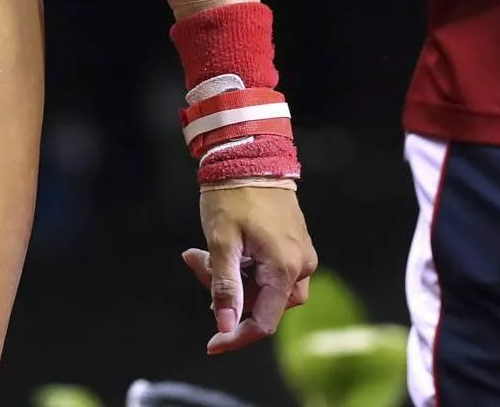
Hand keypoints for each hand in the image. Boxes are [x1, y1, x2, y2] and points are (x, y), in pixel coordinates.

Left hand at [181, 183, 317, 354]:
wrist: (251, 154)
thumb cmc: (233, 194)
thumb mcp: (221, 242)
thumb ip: (225, 286)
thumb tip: (225, 326)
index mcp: (285, 268)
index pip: (265, 322)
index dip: (238, 337)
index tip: (212, 345)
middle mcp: (301, 265)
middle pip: (266, 306)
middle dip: (230, 298)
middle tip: (198, 266)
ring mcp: (300, 255)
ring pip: (266, 290)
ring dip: (235, 282)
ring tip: (202, 255)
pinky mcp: (294, 245)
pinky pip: (270, 272)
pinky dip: (243, 270)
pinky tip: (220, 251)